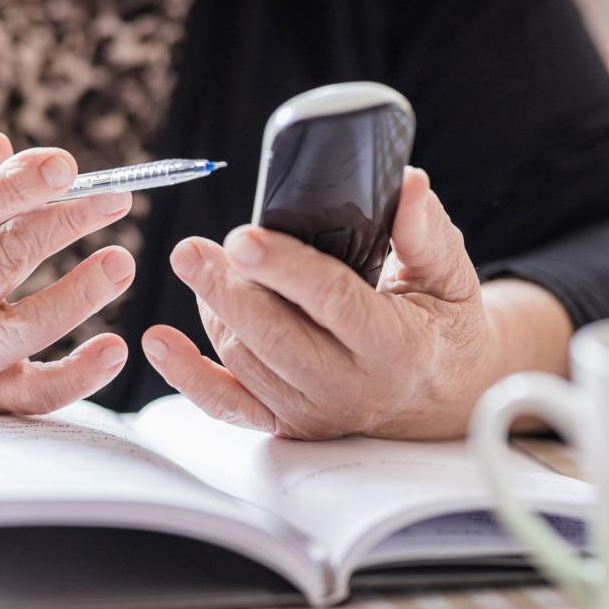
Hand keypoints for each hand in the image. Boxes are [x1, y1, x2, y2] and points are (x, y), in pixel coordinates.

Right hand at [0, 131, 135, 414]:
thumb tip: (0, 146)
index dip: (13, 188)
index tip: (63, 164)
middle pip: (4, 262)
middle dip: (64, 224)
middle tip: (115, 199)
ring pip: (30, 327)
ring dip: (83, 293)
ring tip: (121, 262)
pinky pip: (40, 393)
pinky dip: (82, 374)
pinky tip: (115, 348)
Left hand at [142, 167, 570, 439]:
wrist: (442, 393)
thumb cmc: (441, 322)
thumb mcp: (450, 275)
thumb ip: (427, 232)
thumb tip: (409, 184)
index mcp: (395, 346)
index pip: (333, 302)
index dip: (284, 269)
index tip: (242, 237)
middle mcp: (352, 388)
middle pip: (274, 337)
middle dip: (225, 290)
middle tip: (191, 249)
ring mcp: (316, 412)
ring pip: (245, 361)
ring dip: (212, 312)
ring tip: (201, 266)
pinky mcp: (289, 424)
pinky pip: (228, 404)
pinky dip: (187, 374)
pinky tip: (158, 341)